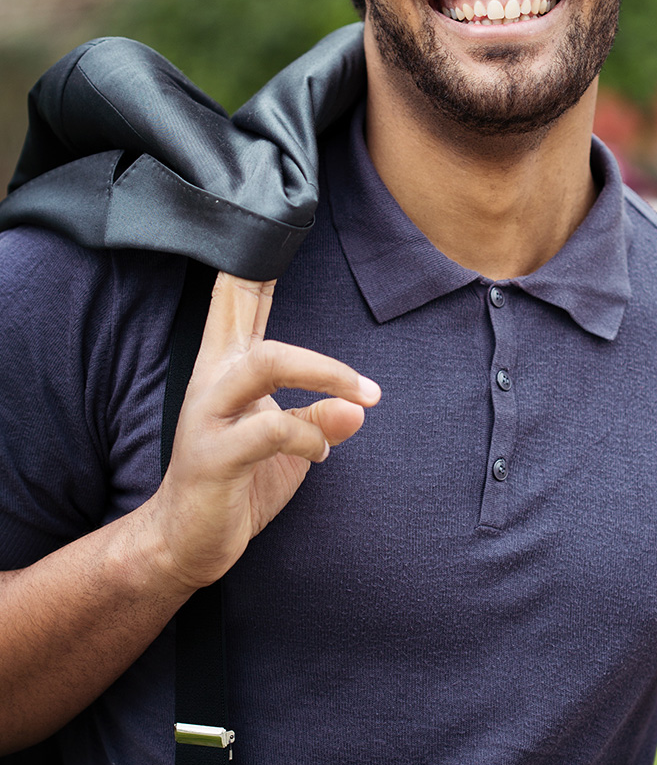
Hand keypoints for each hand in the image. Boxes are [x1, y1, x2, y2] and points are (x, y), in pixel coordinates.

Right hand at [144, 273, 379, 591]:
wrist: (185, 544)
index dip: (252, 263)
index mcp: (227, 370)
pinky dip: (309, 438)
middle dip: (268, 282)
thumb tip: (359, 407)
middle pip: (238, 310)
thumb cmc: (238, 484)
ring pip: (264, 363)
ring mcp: (209, 418)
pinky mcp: (215, 457)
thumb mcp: (290, 446)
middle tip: (303, 263)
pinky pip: (270, 431)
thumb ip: (320, 419)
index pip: (236, 301)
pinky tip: (321, 454)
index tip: (273, 220)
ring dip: (324, 372)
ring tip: (363, 393)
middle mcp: (212, 383)